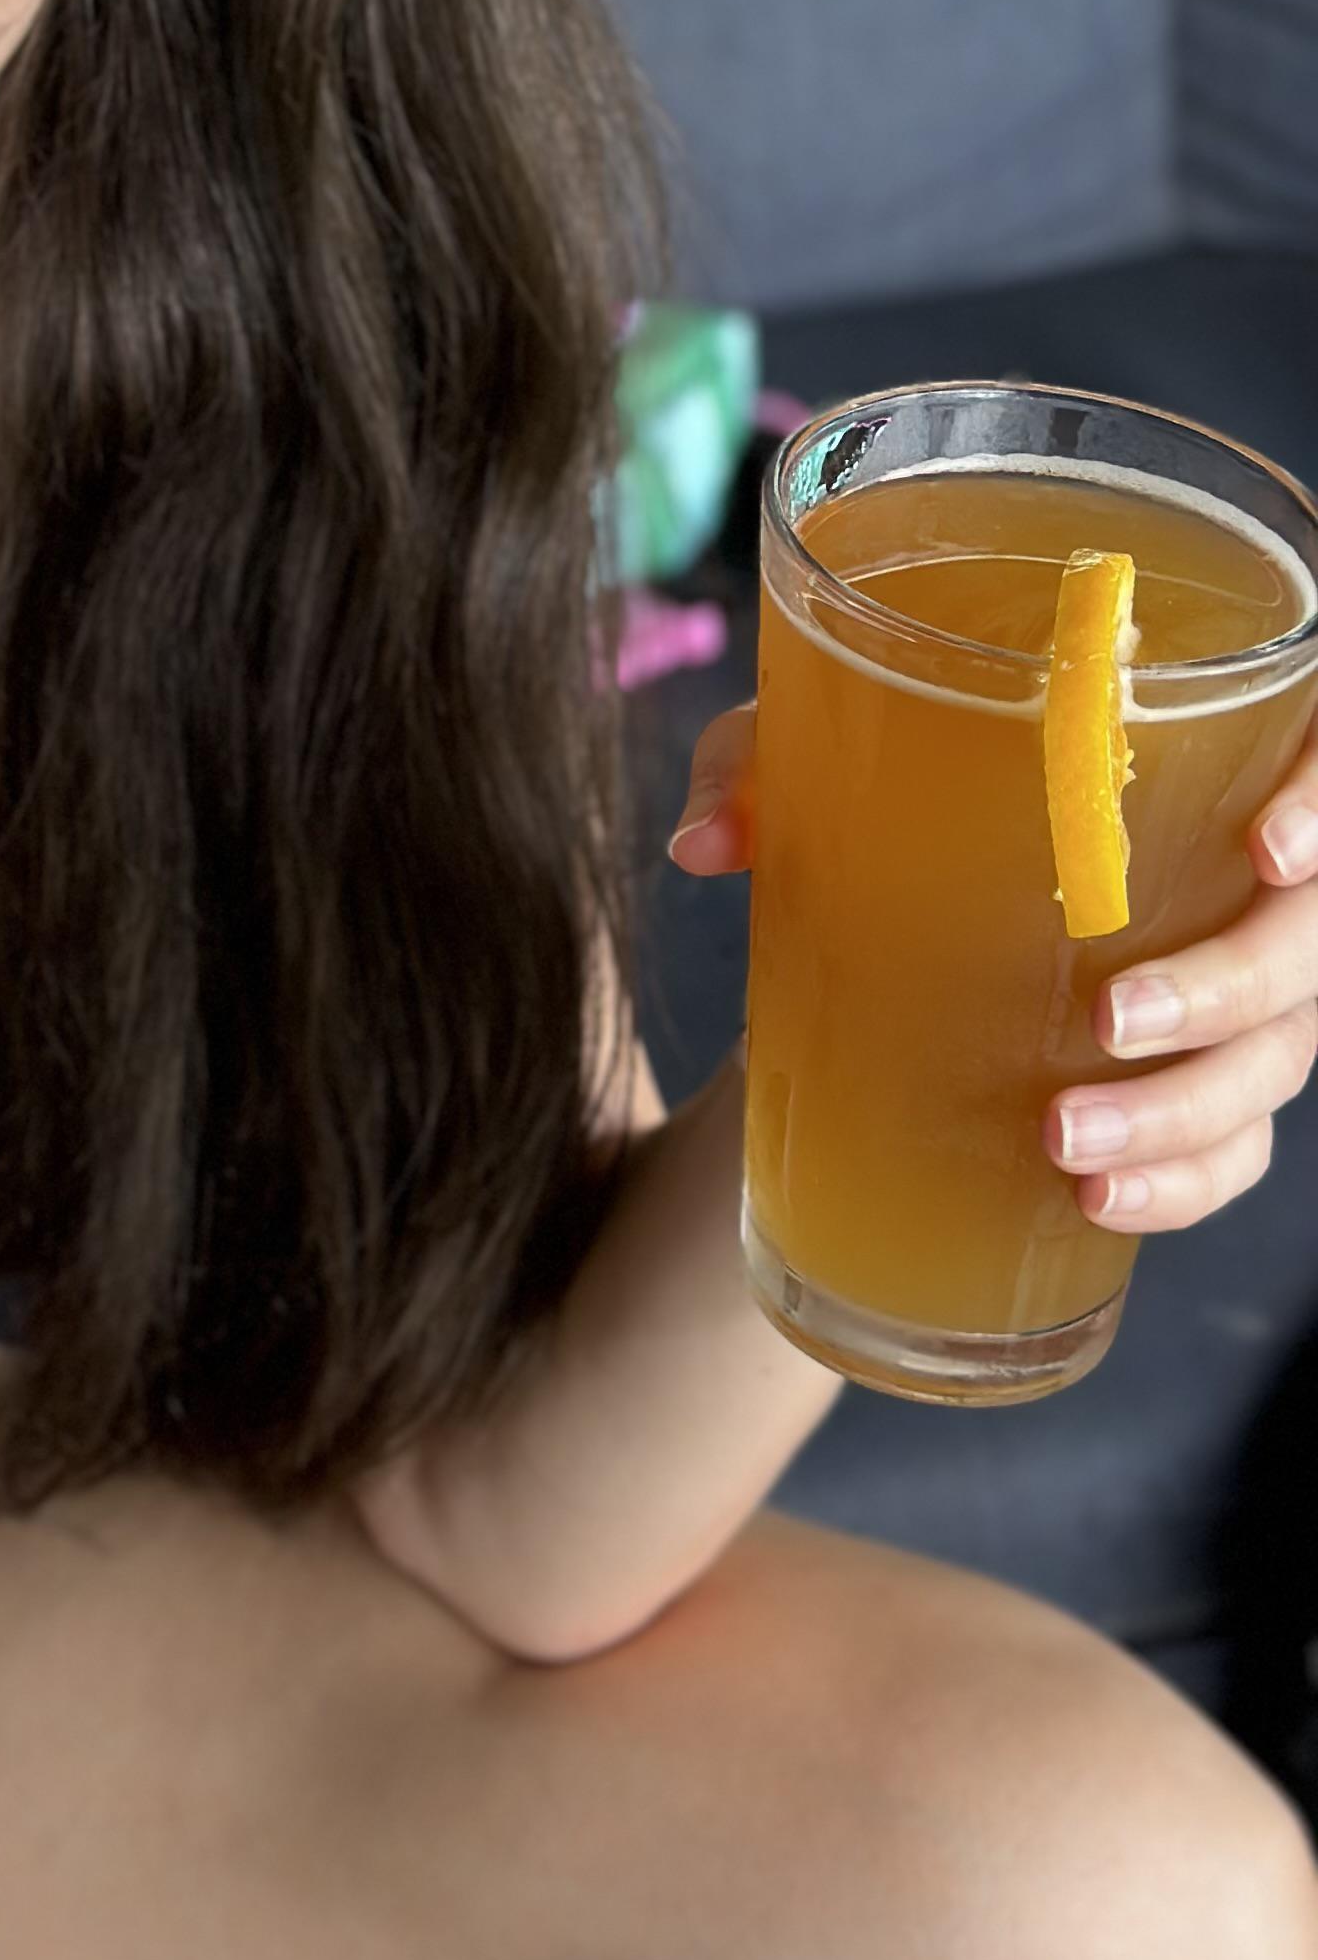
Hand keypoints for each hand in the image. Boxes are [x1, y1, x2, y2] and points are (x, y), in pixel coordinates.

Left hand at [664, 697, 1317, 1234]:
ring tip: (1065, 1142)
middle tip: (1107, 1019)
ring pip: (1272, 1061)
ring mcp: (1228, 995)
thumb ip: (761, 768)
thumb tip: (703, 843)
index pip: (1314, 762)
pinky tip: (1098, 1201)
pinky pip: (1229, 1151)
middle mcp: (1234, 876)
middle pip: (1304, 941)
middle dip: (1224, 990)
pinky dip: (1178, 1185)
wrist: (875, 922)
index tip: (1269, 851)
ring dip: (1183, 1114)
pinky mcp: (1191, 1087)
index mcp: (1183, 760)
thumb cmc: (882, 800)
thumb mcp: (815, 758)